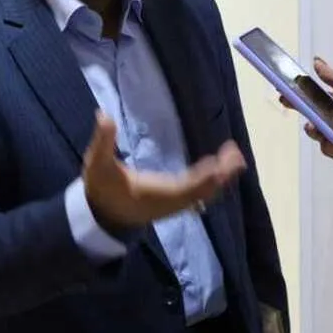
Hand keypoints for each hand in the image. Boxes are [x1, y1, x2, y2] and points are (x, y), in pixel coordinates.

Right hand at [83, 112, 245, 230]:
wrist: (102, 216)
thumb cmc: (102, 189)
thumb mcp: (97, 164)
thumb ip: (102, 141)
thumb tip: (104, 116)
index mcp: (156, 193)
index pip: (185, 187)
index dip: (203, 177)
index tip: (218, 163)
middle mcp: (171, 202)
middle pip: (203, 191)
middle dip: (221, 174)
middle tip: (235, 153)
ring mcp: (176, 204)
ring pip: (205, 193)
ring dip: (221, 176)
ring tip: (234, 156)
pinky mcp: (176, 202)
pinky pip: (201, 193)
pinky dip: (214, 181)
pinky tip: (221, 167)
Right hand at [282, 58, 332, 171]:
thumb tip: (316, 61)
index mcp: (331, 102)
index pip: (310, 96)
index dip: (297, 92)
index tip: (284, 87)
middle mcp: (326, 118)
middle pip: (306, 111)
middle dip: (297, 106)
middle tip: (288, 101)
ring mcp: (326, 134)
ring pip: (313, 129)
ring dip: (319, 126)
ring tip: (328, 126)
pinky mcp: (330, 148)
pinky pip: (325, 144)